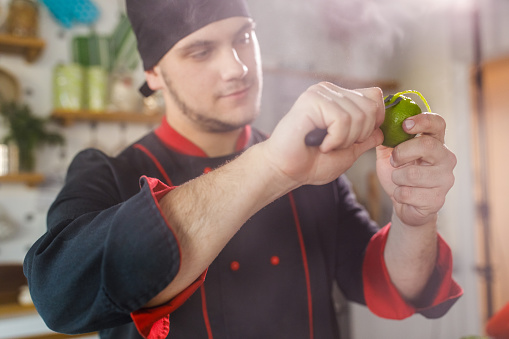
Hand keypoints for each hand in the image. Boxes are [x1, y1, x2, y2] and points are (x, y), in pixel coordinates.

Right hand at [262, 82, 384, 187]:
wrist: (286, 171)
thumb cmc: (312, 163)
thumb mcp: (349, 152)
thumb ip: (367, 138)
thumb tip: (382, 129)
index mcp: (339, 98)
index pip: (374, 96)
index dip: (374, 120)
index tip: (356, 139)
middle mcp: (330, 91)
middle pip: (371, 106)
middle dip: (360, 135)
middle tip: (336, 145)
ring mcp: (320, 93)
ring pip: (358, 115)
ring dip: (345, 140)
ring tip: (325, 145)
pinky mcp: (311, 100)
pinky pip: (342, 120)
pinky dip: (335, 139)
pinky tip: (320, 144)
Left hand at [376, 113, 456, 225]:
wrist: (403, 204)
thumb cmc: (399, 174)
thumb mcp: (389, 153)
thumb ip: (386, 137)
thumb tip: (377, 121)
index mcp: (435, 142)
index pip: (438, 123)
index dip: (423, 121)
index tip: (405, 125)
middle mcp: (446, 158)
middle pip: (427, 145)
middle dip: (401, 153)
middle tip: (393, 161)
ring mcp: (445, 180)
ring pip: (413, 174)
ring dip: (396, 177)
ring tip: (399, 180)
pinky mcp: (438, 200)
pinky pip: (408, 194)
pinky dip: (398, 194)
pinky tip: (403, 195)